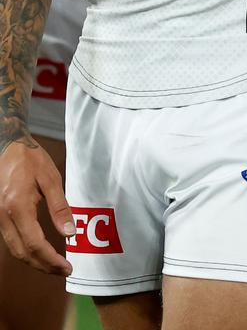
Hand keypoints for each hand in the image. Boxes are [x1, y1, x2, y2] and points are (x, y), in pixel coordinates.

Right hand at [0, 140, 73, 274]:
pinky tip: (39, 251)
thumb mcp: (50, 178)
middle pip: (22, 253)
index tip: (66, 267)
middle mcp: (4, 216)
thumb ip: (59, 207)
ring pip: (15, 250)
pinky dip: (25, 251)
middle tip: (63, 270)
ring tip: (54, 265)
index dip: (51, 260)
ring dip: (34, 261)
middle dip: (43, 266)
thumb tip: (70, 232)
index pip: (34, 244)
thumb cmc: (30, 158)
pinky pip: (11, 240)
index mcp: (18, 206)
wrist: (7, 145)